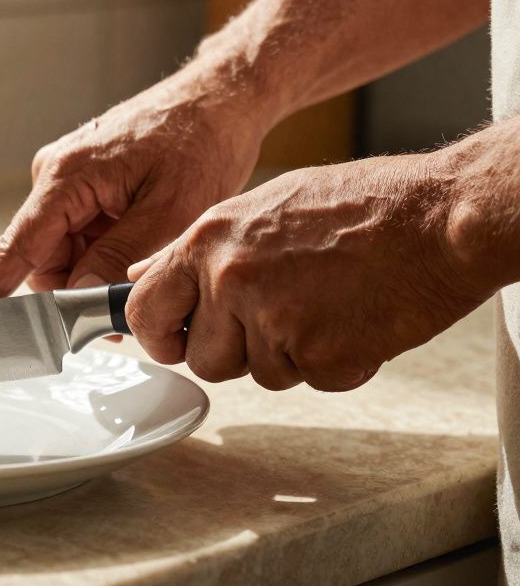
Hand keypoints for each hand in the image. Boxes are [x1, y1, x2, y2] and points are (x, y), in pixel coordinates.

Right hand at [0, 73, 267, 303]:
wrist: (222, 97)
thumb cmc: (201, 141)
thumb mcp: (171, 210)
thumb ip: (118, 257)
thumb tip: (78, 295)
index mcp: (67, 178)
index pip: (16, 247)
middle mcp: (56, 176)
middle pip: (43, 261)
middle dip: (78, 288)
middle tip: (124, 304)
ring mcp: (68, 180)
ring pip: (64, 253)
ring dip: (97, 269)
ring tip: (144, 258)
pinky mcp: (84, 184)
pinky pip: (79, 235)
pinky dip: (105, 251)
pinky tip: (139, 242)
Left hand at [124, 155, 489, 390]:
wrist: (441, 219)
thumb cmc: (364, 205)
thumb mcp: (263, 206)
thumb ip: (201, 249)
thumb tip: (145, 276)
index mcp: (210, 241)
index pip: (144, 309)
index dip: (157, 334)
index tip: (172, 340)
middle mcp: (231, 281)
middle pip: (203, 359)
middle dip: (235, 352)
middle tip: (279, 320)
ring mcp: (273, 321)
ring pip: (257, 375)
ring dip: (288, 356)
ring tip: (327, 306)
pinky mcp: (317, 356)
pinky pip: (308, 381)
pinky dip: (332, 363)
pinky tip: (355, 320)